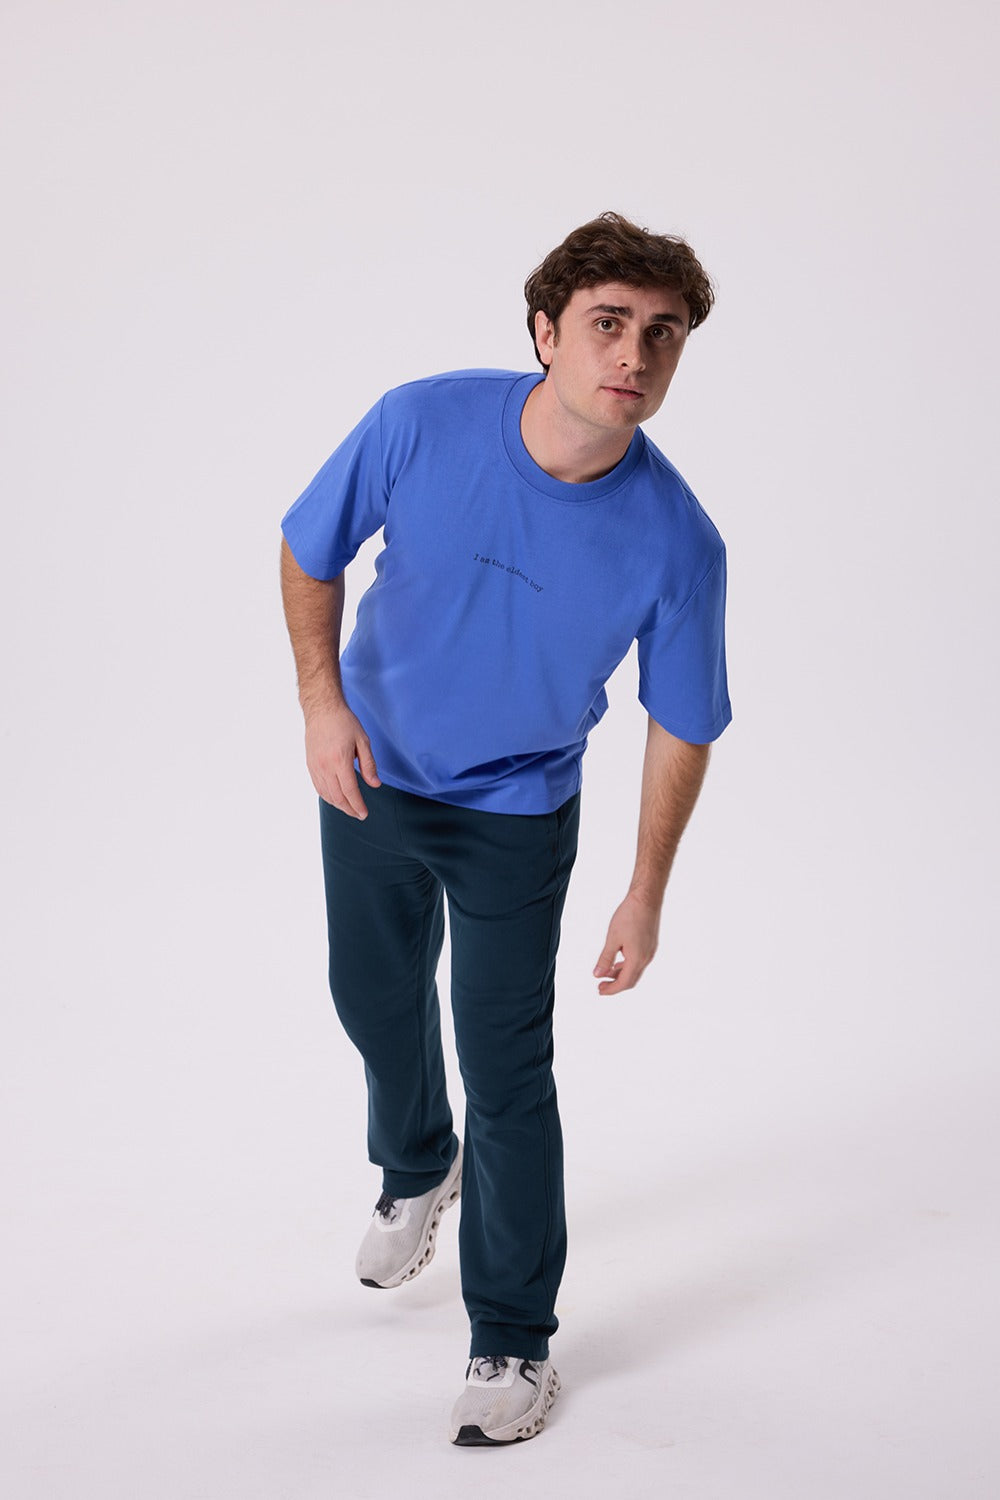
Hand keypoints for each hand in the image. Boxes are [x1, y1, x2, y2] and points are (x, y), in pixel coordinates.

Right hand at [304, 703, 379, 818]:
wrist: (322, 710)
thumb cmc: (344, 722)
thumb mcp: (363, 741)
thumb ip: (369, 765)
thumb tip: (375, 784)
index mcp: (340, 760)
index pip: (350, 791)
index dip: (357, 805)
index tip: (364, 814)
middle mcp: (325, 766)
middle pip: (337, 796)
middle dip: (349, 809)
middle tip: (359, 814)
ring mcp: (315, 766)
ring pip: (326, 794)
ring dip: (338, 805)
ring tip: (349, 808)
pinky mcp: (310, 765)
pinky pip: (318, 787)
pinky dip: (328, 797)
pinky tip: (336, 798)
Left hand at [593, 893, 660, 995]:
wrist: (646, 899)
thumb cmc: (629, 916)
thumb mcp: (612, 938)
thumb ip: (605, 958)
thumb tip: (597, 974)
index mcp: (637, 959)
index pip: (624, 983)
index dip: (611, 989)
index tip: (599, 990)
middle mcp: (646, 958)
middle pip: (631, 979)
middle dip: (615, 984)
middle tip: (601, 986)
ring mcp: (650, 951)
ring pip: (635, 970)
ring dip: (620, 974)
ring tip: (606, 972)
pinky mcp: (650, 944)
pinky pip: (638, 961)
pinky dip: (627, 965)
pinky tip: (618, 959)